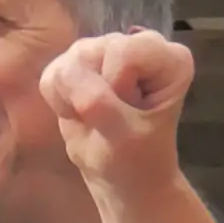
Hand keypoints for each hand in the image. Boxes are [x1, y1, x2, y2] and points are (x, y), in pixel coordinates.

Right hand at [41, 30, 198, 196]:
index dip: (116, 87)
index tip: (128, 115)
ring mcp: (109, 49)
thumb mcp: (125, 138)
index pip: (124, 53)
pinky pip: (52, 73)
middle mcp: (141, 43)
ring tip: (94, 118)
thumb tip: (65, 74)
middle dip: (91, 93)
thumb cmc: (136, 161)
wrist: (125, 179)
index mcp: (170, 59)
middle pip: (93, 52)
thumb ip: (98, 103)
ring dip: (73, 98)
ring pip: (69, 60)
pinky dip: (60, 100)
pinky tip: (81, 113)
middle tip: (109, 119)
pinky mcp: (81, 60)